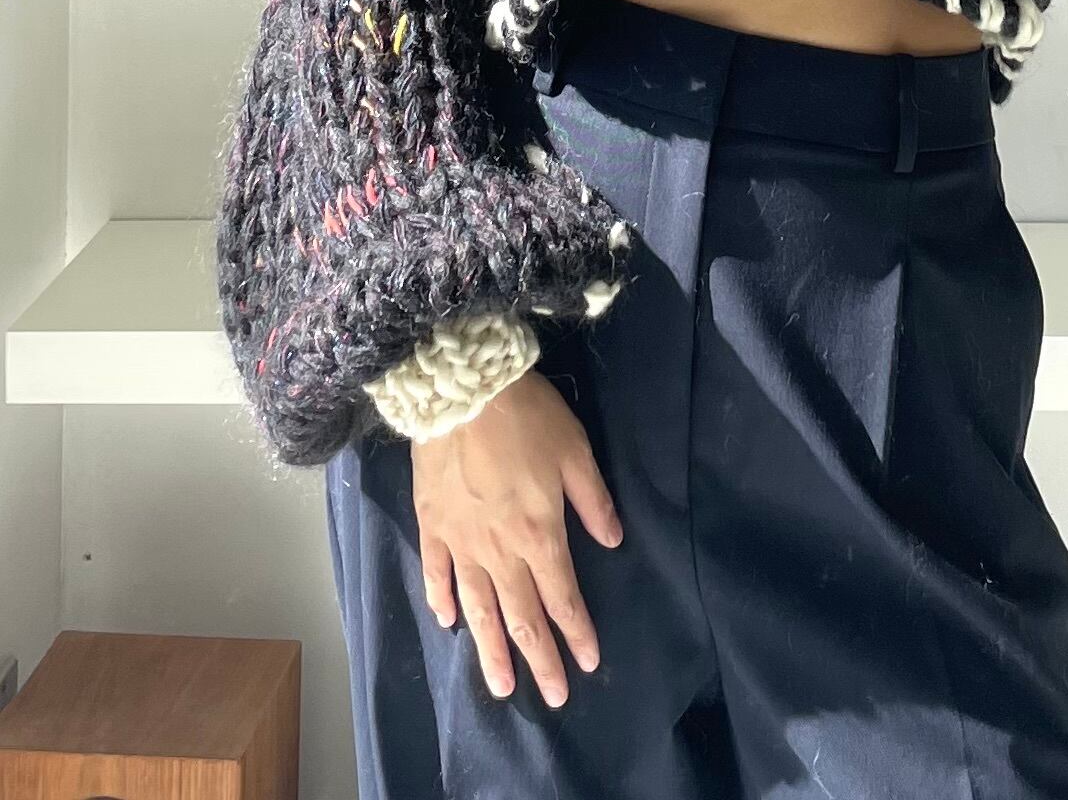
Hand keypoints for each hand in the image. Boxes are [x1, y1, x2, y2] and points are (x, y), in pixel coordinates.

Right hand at [411, 364, 622, 709]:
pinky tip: (449, 623)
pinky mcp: (432, 526)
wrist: (462, 393)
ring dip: (491, 650)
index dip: (576, 632)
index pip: (562, 597)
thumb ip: (593, 501)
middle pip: (522, 615)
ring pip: (479, 609)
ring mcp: (461, 542)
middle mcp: (500, 550)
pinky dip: (441, 601)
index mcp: (539, 534)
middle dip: (540, 659)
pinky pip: (436, 574)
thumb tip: (613, 541)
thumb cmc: (526, 418)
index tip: (588, 663)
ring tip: (502, 686)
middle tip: (553, 697)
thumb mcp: (576, 451)